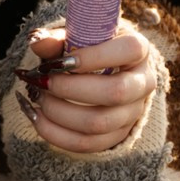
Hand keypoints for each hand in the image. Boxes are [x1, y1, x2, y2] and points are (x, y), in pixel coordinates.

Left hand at [16, 24, 159, 154]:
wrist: (103, 72)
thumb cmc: (88, 49)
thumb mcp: (77, 36)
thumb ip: (57, 38)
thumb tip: (37, 42)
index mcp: (139, 50)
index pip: (129, 50)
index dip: (95, 56)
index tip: (62, 61)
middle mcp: (142, 83)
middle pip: (116, 92)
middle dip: (70, 88)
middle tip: (43, 81)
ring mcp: (132, 113)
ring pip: (99, 123)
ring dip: (59, 112)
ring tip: (39, 97)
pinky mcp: (116, 136)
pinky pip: (86, 143)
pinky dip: (55, 133)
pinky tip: (36, 116)